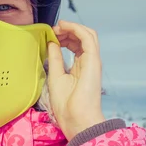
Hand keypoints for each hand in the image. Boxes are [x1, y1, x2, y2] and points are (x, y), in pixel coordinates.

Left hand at [47, 20, 105, 140]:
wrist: (75, 119)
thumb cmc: (66, 104)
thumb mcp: (55, 76)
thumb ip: (55, 58)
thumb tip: (51, 42)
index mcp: (80, 66)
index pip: (76, 44)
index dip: (64, 35)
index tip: (51, 34)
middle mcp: (88, 61)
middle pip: (82, 37)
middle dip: (67, 29)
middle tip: (53, 29)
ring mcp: (92, 60)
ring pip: (87, 34)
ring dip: (72, 27)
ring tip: (58, 26)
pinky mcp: (93, 60)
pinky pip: (87, 38)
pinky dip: (76, 28)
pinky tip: (64, 26)